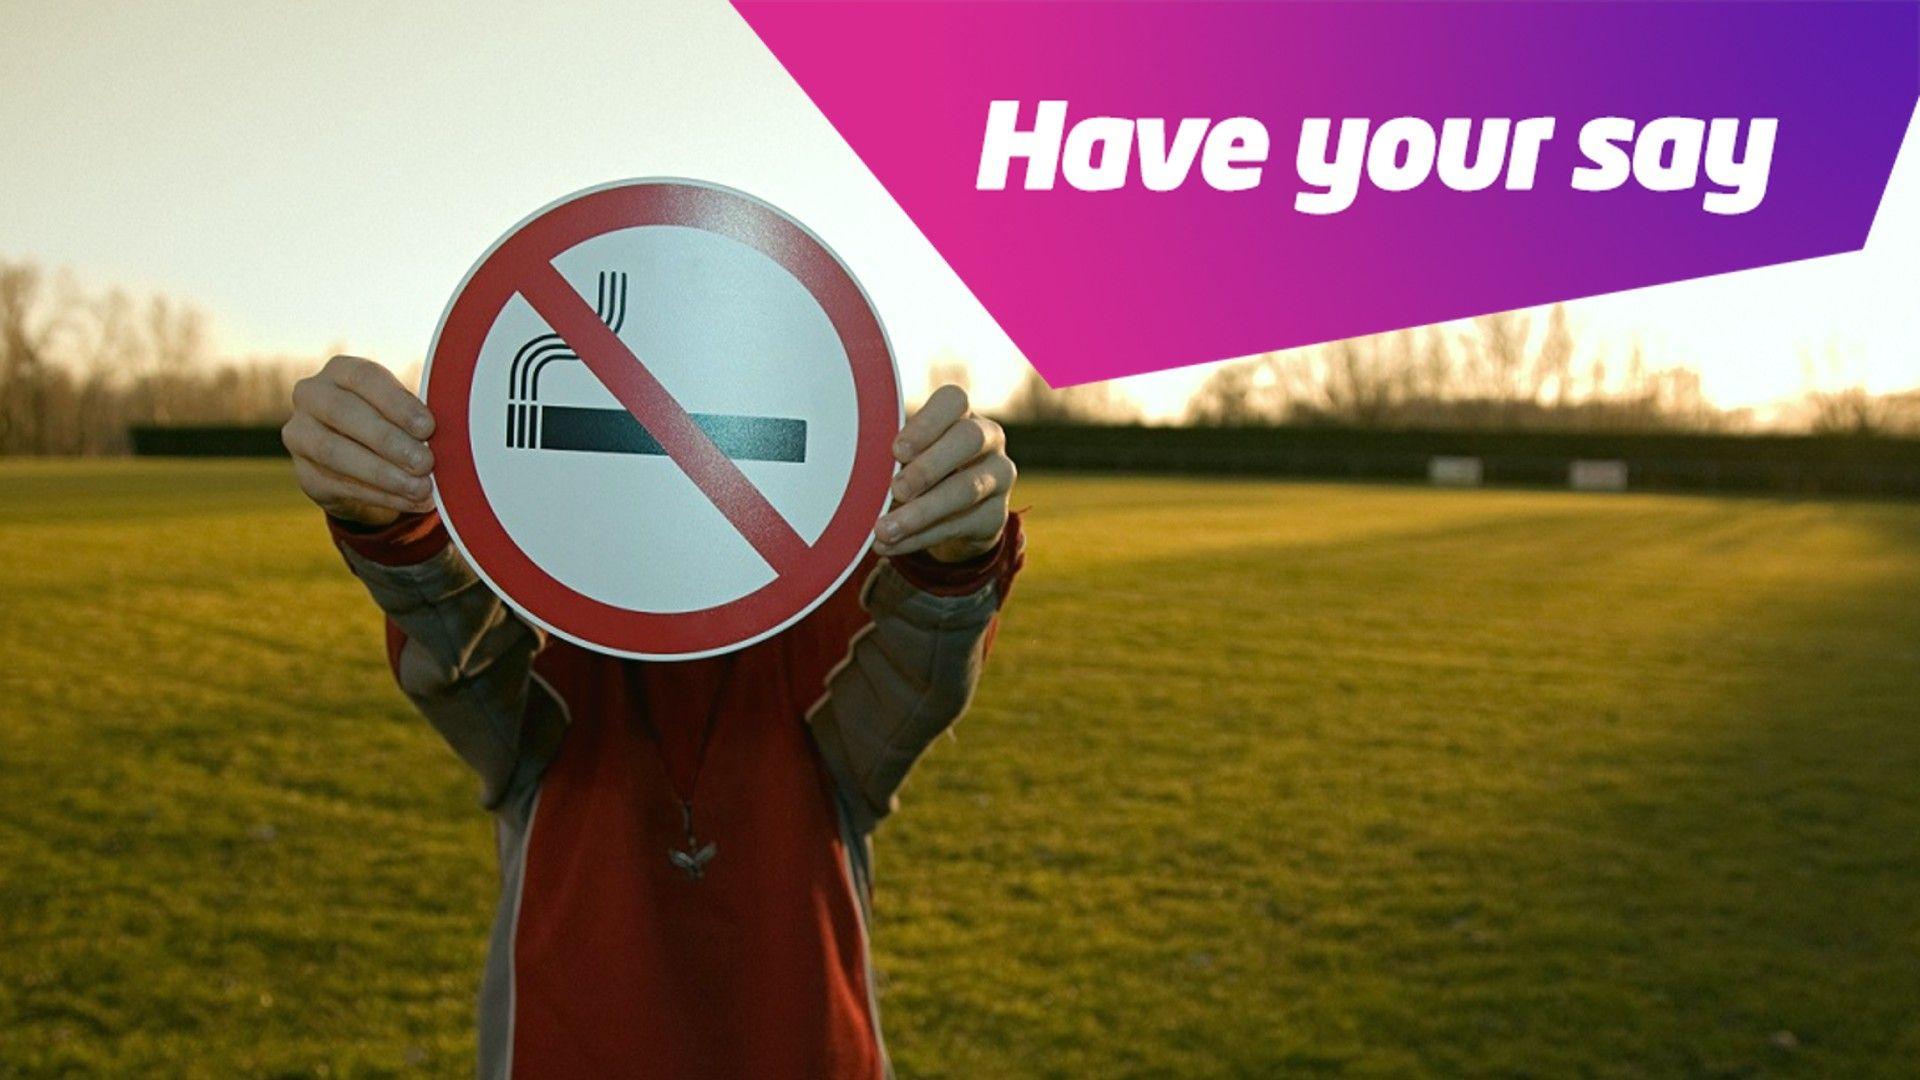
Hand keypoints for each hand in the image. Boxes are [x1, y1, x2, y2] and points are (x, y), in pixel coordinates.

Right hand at [283, 355, 437, 526]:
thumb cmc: (390, 424)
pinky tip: (413, 502)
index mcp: (340, 371)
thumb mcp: (402, 412)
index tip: (428, 427)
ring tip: (422, 488)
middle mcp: (312, 396)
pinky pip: (340, 486)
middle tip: (425, 463)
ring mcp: (300, 434)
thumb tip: (449, 437)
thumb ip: (416, 418)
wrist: (358, 463)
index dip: (397, 403)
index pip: (364, 378)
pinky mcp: (305, 474)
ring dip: (384, 474)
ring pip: (335, 452)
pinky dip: (383, 497)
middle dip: (388, 440)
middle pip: (343, 412)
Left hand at [874, 385, 1015, 562]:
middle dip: (929, 466)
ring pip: (966, 488)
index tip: (897, 451)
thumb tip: (862, 475)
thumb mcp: (908, 458)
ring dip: (921, 511)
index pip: (953, 402)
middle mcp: (988, 438)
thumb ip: (894, 460)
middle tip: (896, 490)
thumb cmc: (922, 472)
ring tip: (884, 530)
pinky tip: (892, 545)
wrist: (956, 515)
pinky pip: (959, 525)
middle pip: (969, 439)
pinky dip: (920, 537)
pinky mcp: (996, 514)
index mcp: (961, 414)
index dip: (926, 424)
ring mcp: (999, 475)